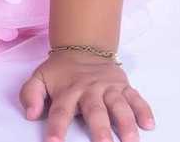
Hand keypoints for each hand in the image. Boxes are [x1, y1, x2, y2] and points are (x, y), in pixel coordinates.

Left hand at [19, 49, 155, 141]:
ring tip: (130, 140)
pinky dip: (144, 110)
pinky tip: (149, 124)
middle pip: (95, 111)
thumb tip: (30, 114)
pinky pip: (136, 98)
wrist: (83, 47)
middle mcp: (90, 90)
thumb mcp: (39, 78)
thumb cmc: (60, 71)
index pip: (61, 111)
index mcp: (68, 90)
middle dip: (100, 128)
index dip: (57, 127)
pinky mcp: (124, 86)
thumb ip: (30, 94)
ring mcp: (109, 88)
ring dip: (126, 122)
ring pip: (119, 106)